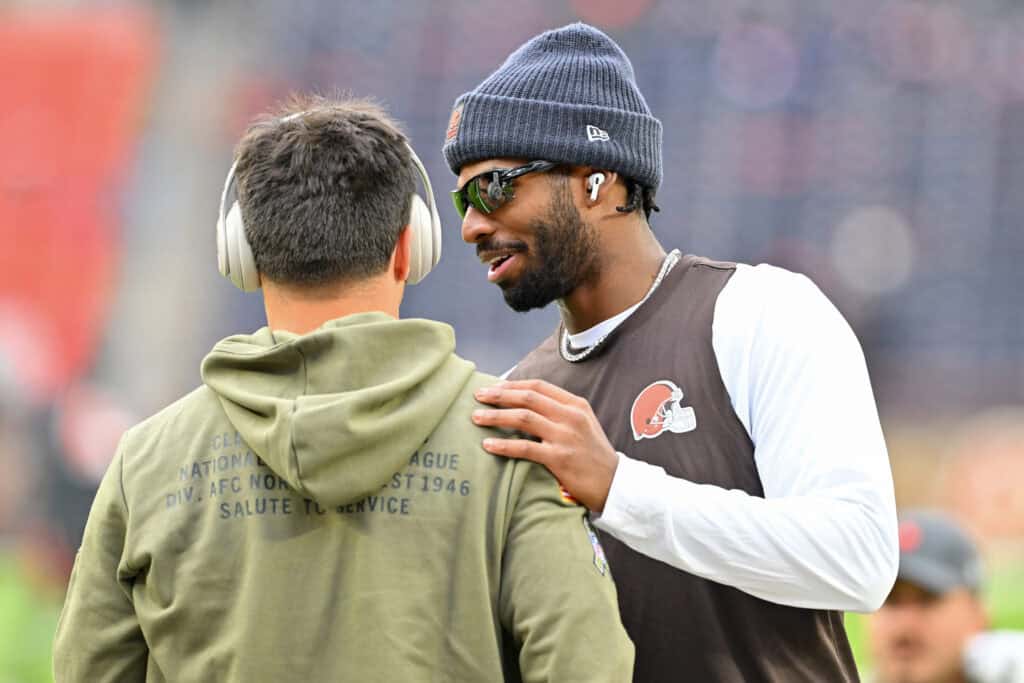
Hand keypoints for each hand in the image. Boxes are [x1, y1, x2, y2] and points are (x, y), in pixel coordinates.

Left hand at [472, 379, 618, 512]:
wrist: (615, 484)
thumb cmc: (594, 456)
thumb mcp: (584, 425)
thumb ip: (560, 412)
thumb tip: (527, 404)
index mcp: (576, 405)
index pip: (539, 386)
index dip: (513, 385)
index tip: (494, 387)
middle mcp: (571, 416)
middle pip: (527, 397)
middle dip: (499, 395)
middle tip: (478, 396)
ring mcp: (565, 436)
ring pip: (523, 418)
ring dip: (496, 416)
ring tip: (476, 417)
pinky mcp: (559, 458)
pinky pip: (525, 447)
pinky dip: (503, 444)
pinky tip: (488, 444)